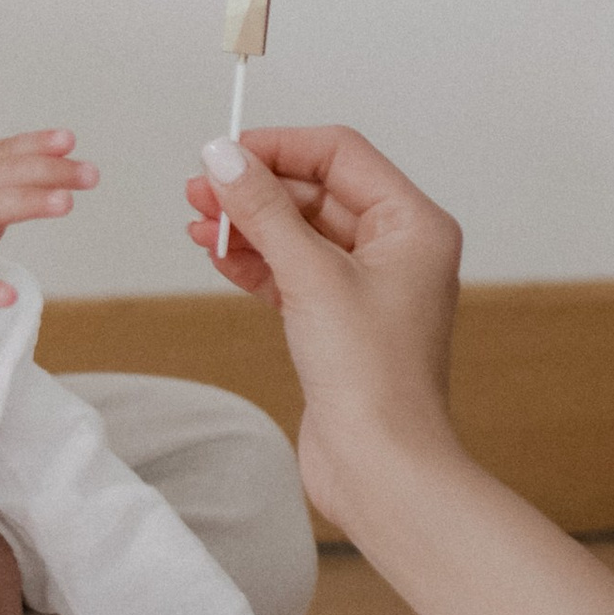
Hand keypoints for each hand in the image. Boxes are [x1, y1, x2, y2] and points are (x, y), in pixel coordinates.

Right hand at [0, 131, 96, 320]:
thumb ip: (8, 180)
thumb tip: (58, 161)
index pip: (3, 154)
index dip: (35, 144)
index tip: (69, 140)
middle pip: (6, 176)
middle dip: (49, 171)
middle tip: (90, 174)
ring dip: (28, 203)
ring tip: (65, 203)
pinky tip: (9, 296)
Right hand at [181, 125, 464, 533]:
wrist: (381, 466)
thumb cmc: (373, 378)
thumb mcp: (311, 276)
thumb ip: (264, 210)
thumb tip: (224, 156)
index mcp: (413, 224)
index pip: (340, 155)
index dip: (279, 147)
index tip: (224, 153)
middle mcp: (398, 249)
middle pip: (315, 192)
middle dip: (256, 190)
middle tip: (200, 191)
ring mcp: (368, 287)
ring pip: (299, 233)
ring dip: (249, 225)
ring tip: (200, 225)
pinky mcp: (339, 322)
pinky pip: (292, 272)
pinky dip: (256, 261)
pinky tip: (220, 257)